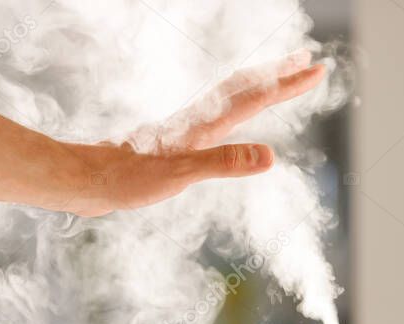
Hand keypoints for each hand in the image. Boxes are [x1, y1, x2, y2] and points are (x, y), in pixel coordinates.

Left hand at [59, 50, 325, 216]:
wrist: (86, 181)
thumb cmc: (128, 181)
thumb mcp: (179, 176)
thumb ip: (223, 163)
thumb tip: (270, 156)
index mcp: (203, 127)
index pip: (254, 99)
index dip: (286, 85)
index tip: (317, 69)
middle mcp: (196, 123)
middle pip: (244, 89)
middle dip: (278, 76)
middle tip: (308, 62)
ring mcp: (184, 132)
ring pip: (229, 99)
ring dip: (257, 87)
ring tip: (276, 81)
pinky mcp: (173, 144)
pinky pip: (215, 117)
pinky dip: (234, 108)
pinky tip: (229, 119)